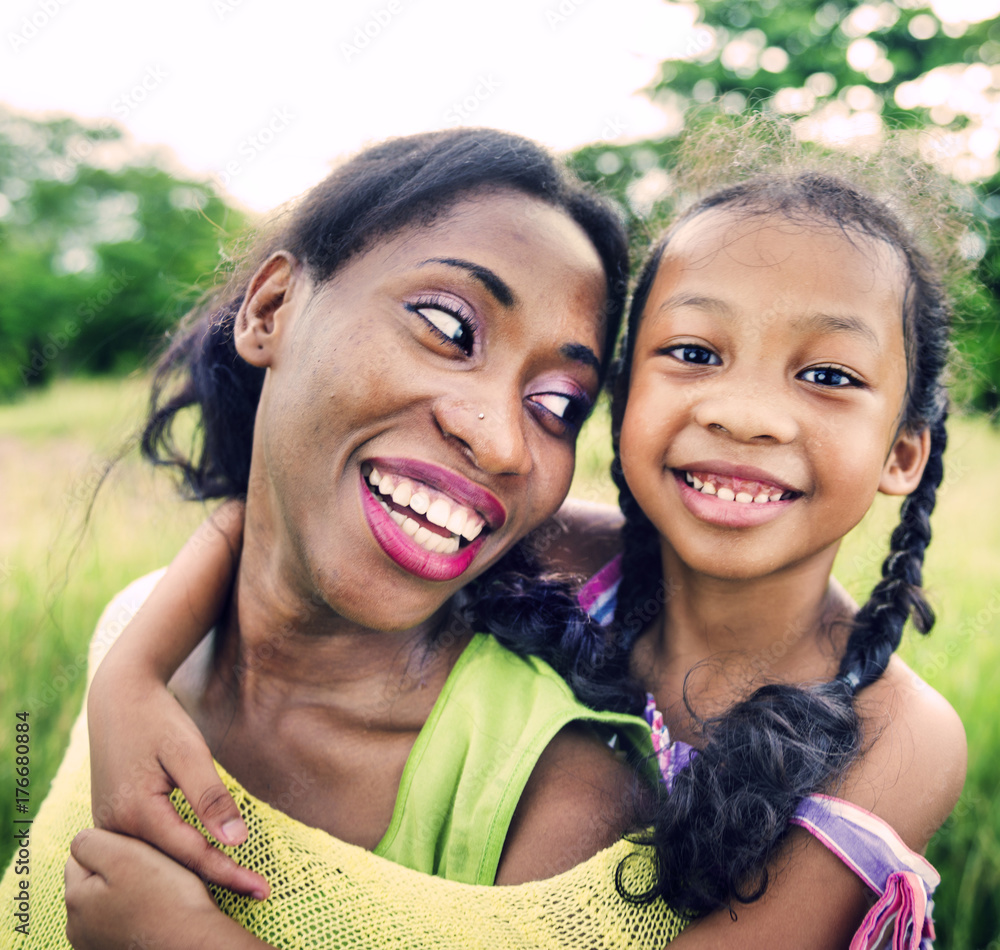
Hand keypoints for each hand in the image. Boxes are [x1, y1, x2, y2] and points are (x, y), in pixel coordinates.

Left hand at [64, 829, 226, 949]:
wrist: (195, 943)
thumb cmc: (166, 898)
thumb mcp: (126, 856)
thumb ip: (93, 842)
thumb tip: (81, 841)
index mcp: (76, 898)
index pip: (82, 854)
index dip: (113, 844)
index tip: (140, 851)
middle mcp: (77, 927)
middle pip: (93, 879)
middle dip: (116, 870)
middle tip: (151, 870)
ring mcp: (95, 945)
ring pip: (106, 902)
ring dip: (124, 894)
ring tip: (156, 893)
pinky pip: (119, 923)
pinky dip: (133, 915)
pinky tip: (155, 914)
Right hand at [88, 674, 268, 898]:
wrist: (118, 696)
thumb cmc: (157, 719)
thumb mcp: (188, 752)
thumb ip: (210, 797)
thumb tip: (237, 839)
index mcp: (135, 814)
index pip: (191, 855)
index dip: (228, 874)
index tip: (262, 889)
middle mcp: (115, 830)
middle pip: (172, 867)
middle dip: (215, 881)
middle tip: (258, 891)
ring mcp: (109, 828)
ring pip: (158, 862)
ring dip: (194, 874)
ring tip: (237, 884)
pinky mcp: (112, 821)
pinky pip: (147, 849)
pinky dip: (175, 858)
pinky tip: (201, 863)